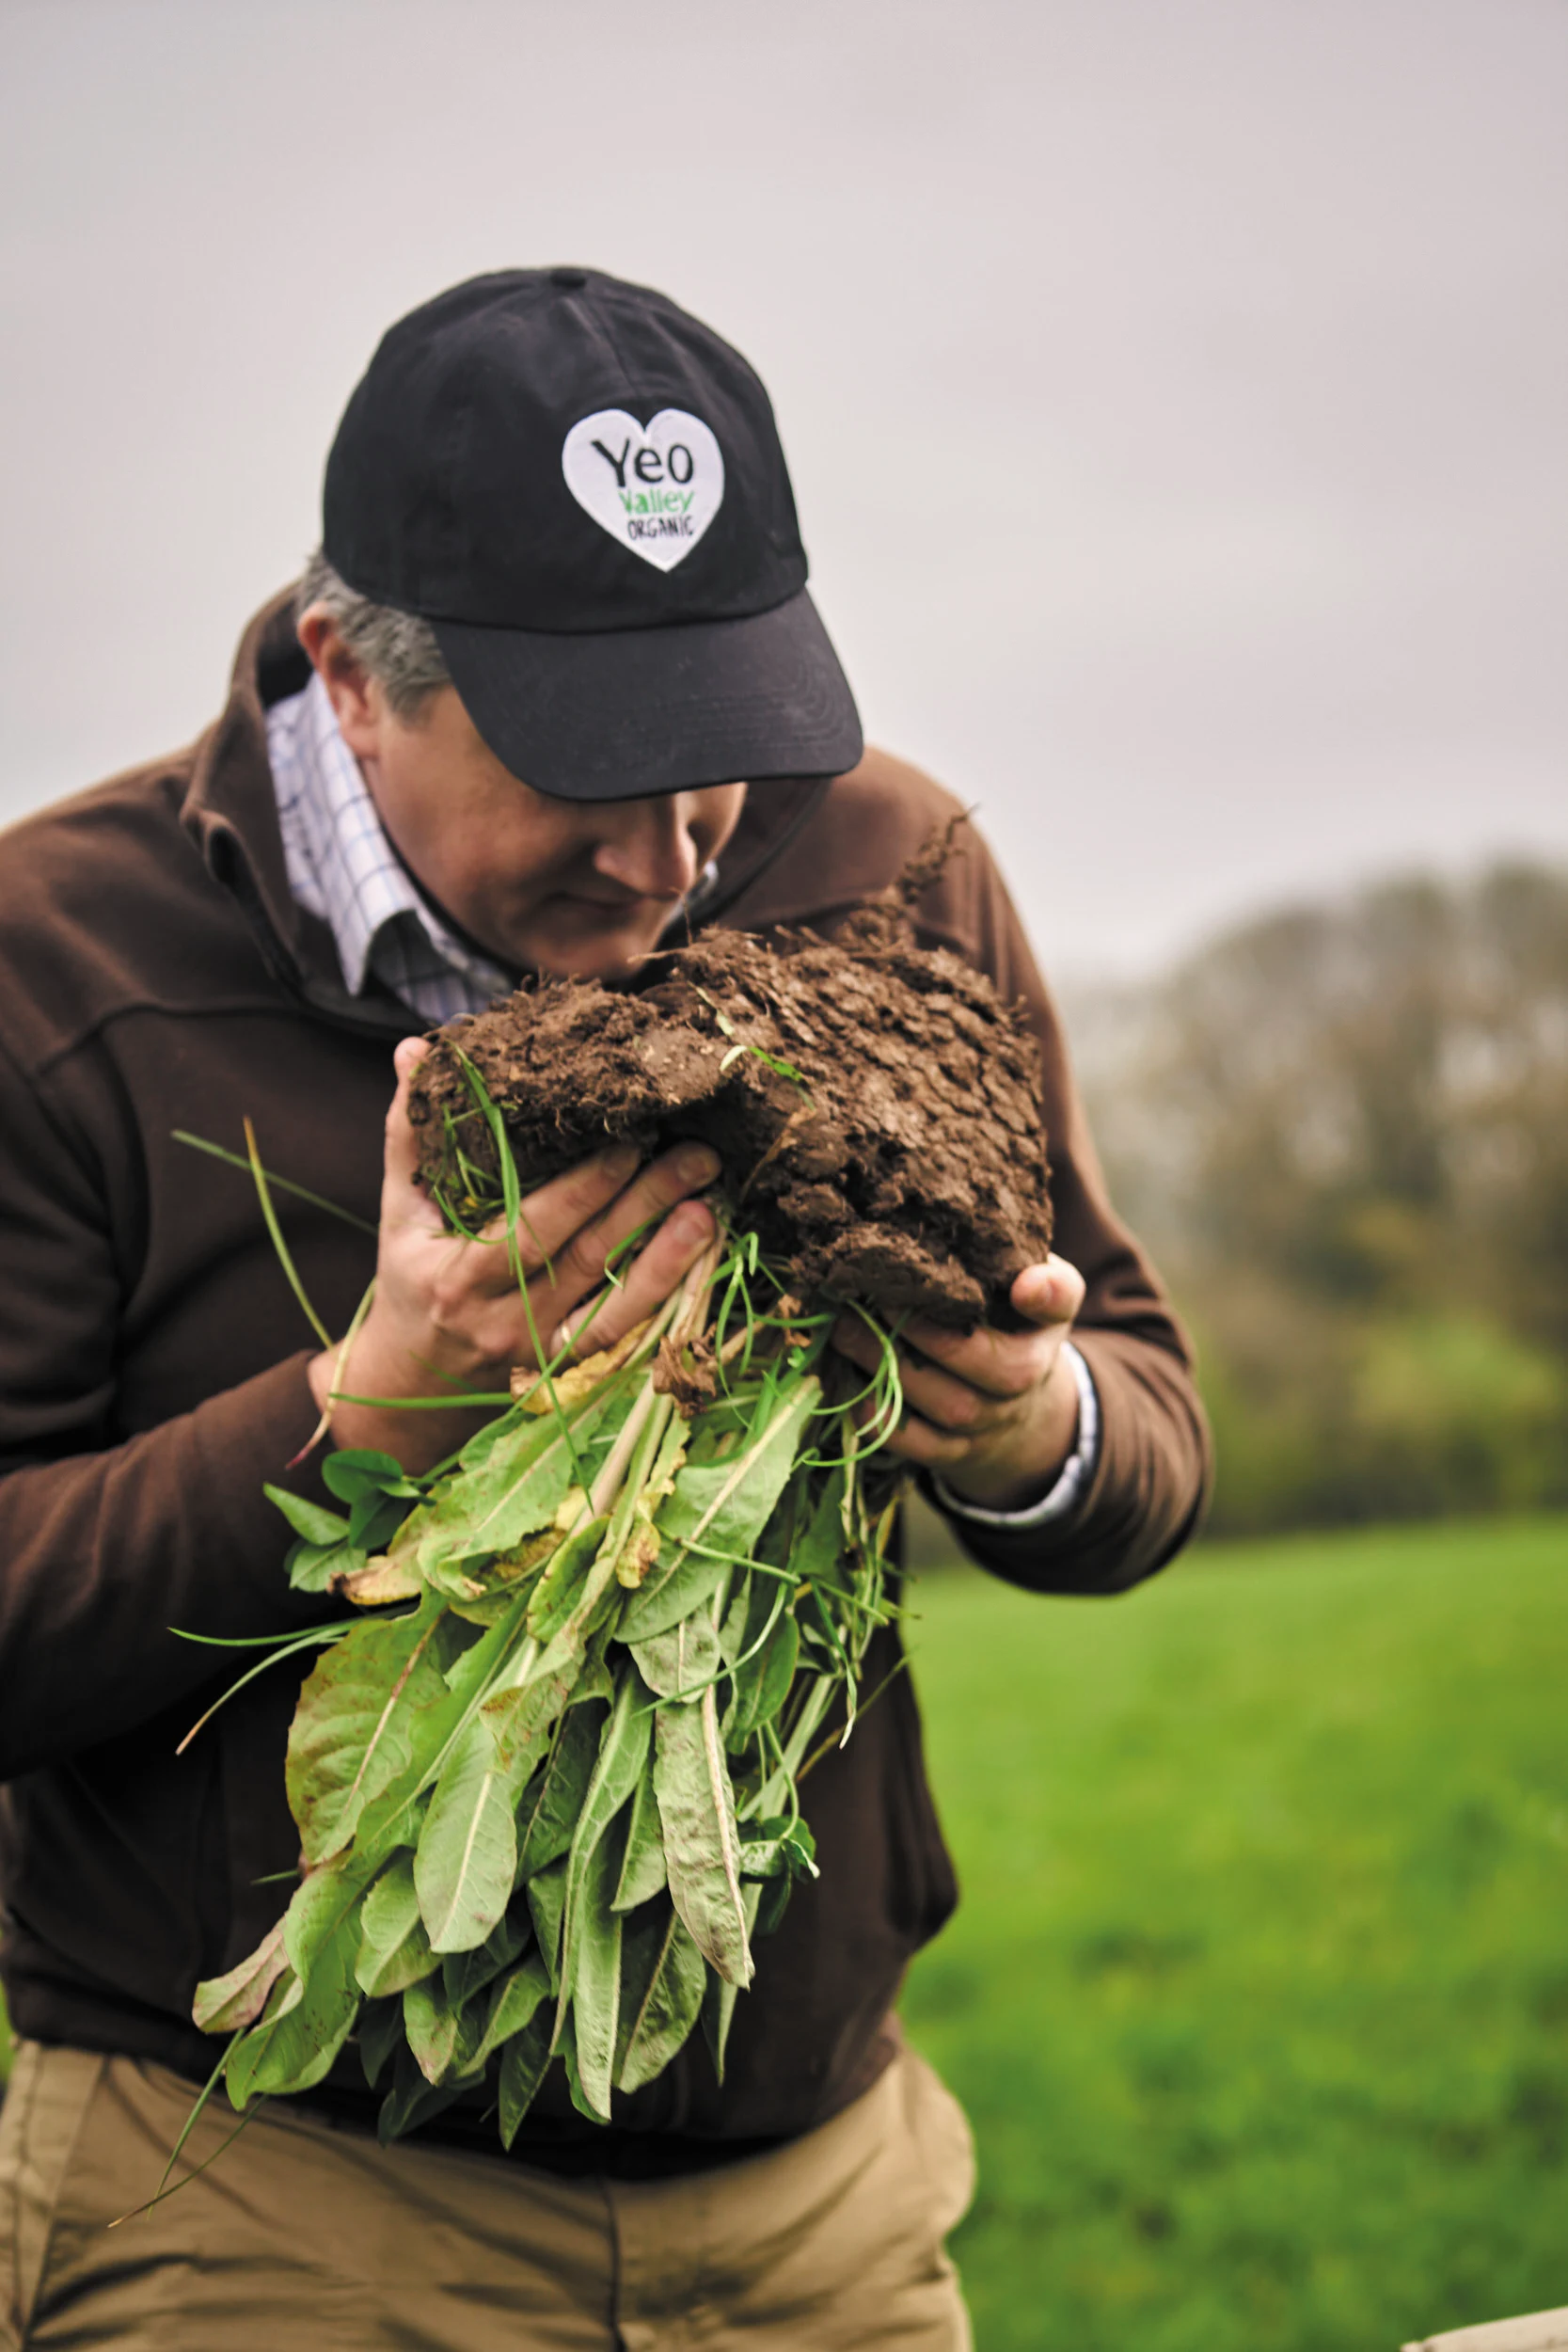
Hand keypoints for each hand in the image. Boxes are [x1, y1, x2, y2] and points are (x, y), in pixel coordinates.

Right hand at [308, 1038, 718, 1470]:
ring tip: (710, 1202)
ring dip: (667, 1252)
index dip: (583, 1190)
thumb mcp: (398, 1212)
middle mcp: (504, 1320)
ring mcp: (541, 1350)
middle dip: (644, 1203)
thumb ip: (409, 1134)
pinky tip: (697, 1250)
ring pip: (613, 1301)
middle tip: (696, 1153)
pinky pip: (622, 1332)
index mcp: (457, 1278)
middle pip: (584, 1258)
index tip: (628, 1139)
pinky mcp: (569, 1366)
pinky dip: (662, 1292)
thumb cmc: (410, 1279)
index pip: (529, 1232)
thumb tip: (415, 1050)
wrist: (410, 1387)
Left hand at [831, 1257, 1086, 1511]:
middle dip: (920, 1329)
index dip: (1045, 1294)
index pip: (1059, 1301)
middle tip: (866, 1292)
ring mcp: (990, 1421)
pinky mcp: (953, 1453)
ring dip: (885, 1364)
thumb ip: (1012, 1257)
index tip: (1024, 1284)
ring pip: (944, 1402)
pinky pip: (915, 1443)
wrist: (1013, 1404)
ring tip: (840, 1327)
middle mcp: (1025, 1376)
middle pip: (984, 1360)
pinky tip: (841, 1379)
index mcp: (1044, 1321)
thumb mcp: (1023, 1283)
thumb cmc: (1005, 1324)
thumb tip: (978, 1232)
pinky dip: (876, 1415)